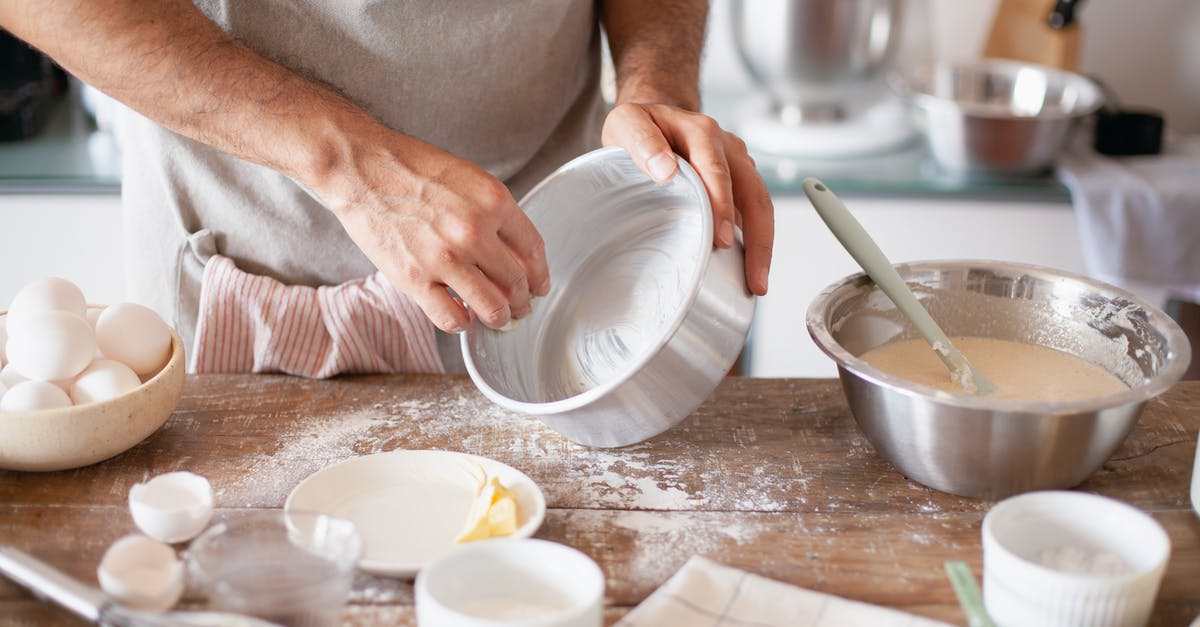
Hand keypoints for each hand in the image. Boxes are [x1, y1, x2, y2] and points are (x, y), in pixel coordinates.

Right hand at [317, 129, 548, 332]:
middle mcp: (474, 232)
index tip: (540, 286)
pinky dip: (462, 323)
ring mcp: (445, 258)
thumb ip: (494, 214)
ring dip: (499, 318)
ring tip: (497, 319)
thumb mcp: (468, 178)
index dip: (540, 274)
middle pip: (516, 283)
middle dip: (523, 302)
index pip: (533, 249)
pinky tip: (462, 317)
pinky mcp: (414, 279)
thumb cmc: (412, 169)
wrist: (362, 169)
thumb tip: (515, 253)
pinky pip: (451, 319)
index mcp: (494, 202)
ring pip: (491, 308)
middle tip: (521, 308)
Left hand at [602, 103, 773, 294]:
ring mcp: (737, 166)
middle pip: (754, 195)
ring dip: (762, 247)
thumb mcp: (626, 124)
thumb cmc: (639, 128)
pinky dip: (753, 242)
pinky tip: (745, 272)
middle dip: (759, 240)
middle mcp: (728, 149)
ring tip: (756, 284)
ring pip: (760, 206)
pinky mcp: (738, 184)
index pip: (718, 172)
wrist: (653, 118)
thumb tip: (665, 170)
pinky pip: (752, 213)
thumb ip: (641, 142)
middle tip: (754, 280)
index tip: (722, 241)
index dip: (723, 207)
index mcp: (702, 133)